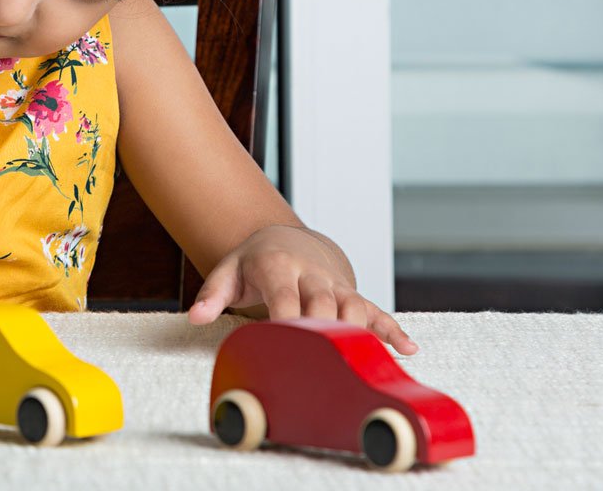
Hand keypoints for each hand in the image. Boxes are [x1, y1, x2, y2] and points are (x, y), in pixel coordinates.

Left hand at [187, 224, 417, 354]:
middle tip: (325, 363)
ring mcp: (334, 283)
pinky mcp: (351, 293)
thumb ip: (211, 294)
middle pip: (322, 301)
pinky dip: (391, 328)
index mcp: (277, 266)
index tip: (286, 345)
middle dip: (325, 328)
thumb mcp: (227, 271)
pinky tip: (407, 349)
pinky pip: (375, 310)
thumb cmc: (253, 262)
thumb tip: (195, 317)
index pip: (284, 295)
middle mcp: (310, 272)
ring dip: (360, 330)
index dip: (287, 319)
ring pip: (352, 305)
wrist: (286, 238)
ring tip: (367, 360)